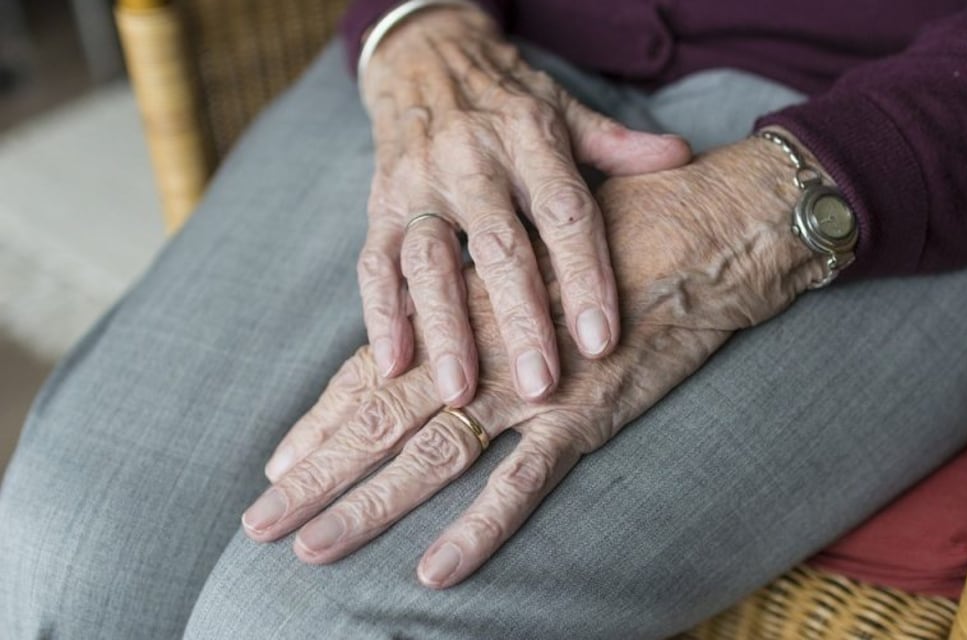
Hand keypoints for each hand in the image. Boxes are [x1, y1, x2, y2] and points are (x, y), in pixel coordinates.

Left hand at [245, 136, 825, 587]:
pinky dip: (480, 528)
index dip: (322, 422)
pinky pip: (524, 482)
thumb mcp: (535, 254)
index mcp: (464, 310)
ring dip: (367, 505)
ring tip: (309, 549)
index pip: (374, 372)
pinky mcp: (586, 414)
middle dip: (316, 474)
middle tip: (259, 523)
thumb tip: (449, 327)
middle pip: (379, 418)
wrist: (705, 227)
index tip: (277, 465)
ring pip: (431, 455)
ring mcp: (529, 385)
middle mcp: (480, 349)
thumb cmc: (616, 232)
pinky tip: (435, 572)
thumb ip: (490, 292)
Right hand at [356, 4, 690, 405]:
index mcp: (529, 139)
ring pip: (430, 262)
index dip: (584, 277)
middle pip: (498, 247)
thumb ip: (617, 144)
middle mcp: (471, 161)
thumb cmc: (507, 98)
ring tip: (462, 391)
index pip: (564, 212)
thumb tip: (681, 157)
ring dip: (446, 329)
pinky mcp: (380, 205)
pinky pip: (375, 263)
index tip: (601, 341)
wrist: (426, 57)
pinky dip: (382, 314)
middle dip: (519, 319)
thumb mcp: (564, 110)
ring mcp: (419, 184)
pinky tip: (395, 364)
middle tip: (539, 385)